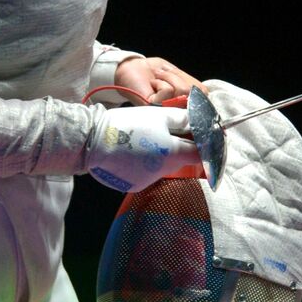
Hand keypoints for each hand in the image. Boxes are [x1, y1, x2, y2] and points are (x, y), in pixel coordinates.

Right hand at [86, 105, 200, 191]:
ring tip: (146, 138)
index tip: (209, 138)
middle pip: (181, 159)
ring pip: (164, 165)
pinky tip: (133, 151)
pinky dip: (146, 163)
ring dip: (163, 153)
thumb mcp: (158, 116)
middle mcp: (163, 172)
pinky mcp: (135, 185)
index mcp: (172, 154)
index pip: (201, 154)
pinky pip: (148, 173)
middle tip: (174, 130)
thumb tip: (199, 122)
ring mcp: (148, 180)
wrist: (92, 141)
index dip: (207, 145)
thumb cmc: (127, 125)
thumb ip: (183, 120)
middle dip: (182, 146)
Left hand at [114, 56, 207, 103]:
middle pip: (193, 93)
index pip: (203, 100)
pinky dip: (160, 82)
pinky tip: (152, 84)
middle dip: (179, 79)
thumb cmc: (154, 72)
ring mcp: (166, 110)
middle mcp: (177, 110)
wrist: (133, 68)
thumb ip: (194, 86)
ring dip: (169, 78)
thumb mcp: (179, 75)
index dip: (198, 91)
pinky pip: (167, 91)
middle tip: (165, 76)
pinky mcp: (155, 108)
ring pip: (181, 91)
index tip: (185, 84)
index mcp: (184, 102)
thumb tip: (206, 94)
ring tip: (158, 79)